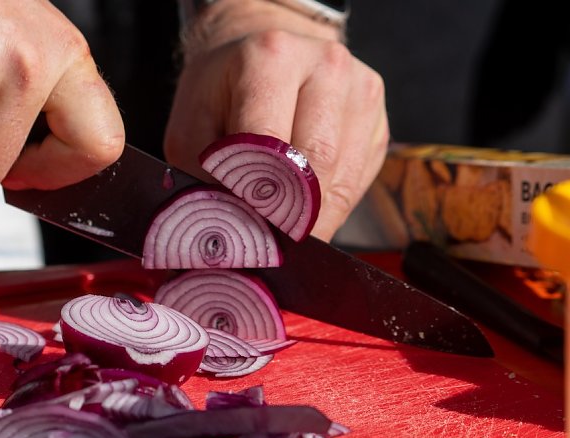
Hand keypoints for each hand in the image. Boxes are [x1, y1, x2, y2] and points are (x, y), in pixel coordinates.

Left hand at [164, 0, 388, 240]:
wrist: (261, 53)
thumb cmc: (220, 94)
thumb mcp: (191, 130)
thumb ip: (203, 180)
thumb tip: (226, 241)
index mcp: (271, 58)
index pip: (271, 150)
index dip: (258, 205)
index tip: (247, 242)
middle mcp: (326, 66)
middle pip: (316, 167)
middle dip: (290, 221)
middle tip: (268, 253)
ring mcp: (361, 91)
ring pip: (341, 182)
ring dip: (312, 221)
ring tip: (282, 239)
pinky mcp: (378, 120)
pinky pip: (357, 183)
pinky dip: (330, 209)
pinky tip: (305, 213)